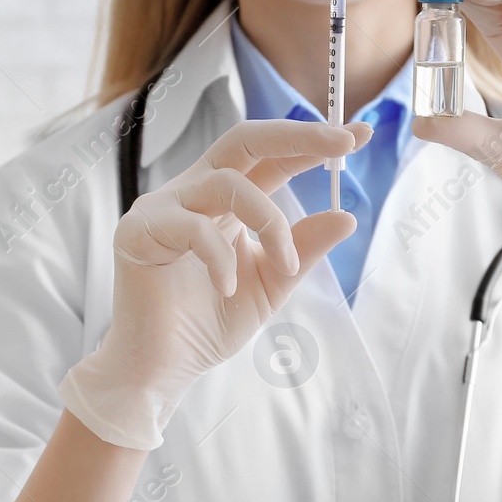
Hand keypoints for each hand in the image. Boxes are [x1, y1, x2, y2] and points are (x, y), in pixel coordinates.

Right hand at [58, 118, 371, 448]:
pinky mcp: (139, 231)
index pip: (271, 158)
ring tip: (285, 265)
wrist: (161, 368)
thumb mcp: (271, 284)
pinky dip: (220, 258)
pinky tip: (227, 288)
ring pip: (227, 183)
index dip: (312, 142)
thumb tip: (346, 217)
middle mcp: (193, 191)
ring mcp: (163, 207)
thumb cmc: (208, 323)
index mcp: (225, 201)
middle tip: (342, 144)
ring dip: (271, 222)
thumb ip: (302, 251)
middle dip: (296, 136)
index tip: (361, 133)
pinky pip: (193, 228)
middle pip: (243, 140)